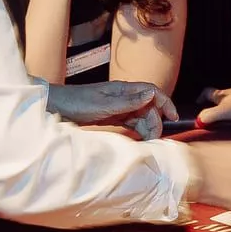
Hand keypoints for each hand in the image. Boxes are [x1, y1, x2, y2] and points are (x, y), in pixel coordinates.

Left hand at [48, 80, 176, 141]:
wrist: (56, 107)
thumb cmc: (77, 103)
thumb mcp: (104, 105)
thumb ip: (128, 102)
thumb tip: (151, 95)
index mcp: (124, 89)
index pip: (152, 92)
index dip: (165, 103)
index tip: (174, 118)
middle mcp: (123, 96)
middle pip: (149, 106)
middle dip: (156, 121)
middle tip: (154, 139)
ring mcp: (118, 106)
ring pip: (140, 116)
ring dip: (147, 127)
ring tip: (147, 142)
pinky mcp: (111, 116)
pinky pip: (130, 122)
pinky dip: (137, 130)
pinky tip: (138, 138)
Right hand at [196, 86, 230, 124]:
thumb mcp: (225, 111)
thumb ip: (210, 115)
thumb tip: (198, 120)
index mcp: (223, 94)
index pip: (207, 92)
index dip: (201, 98)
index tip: (197, 104)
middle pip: (218, 99)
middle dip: (213, 107)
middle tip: (209, 118)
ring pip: (230, 104)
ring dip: (225, 112)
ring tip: (223, 123)